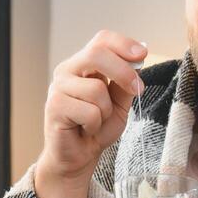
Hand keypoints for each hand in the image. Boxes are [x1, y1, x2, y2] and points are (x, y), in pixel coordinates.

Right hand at [36, 31, 146, 185]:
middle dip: (123, 71)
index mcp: (83, 64)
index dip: (123, 44)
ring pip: (96, 89)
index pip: (101, 40)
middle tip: (137, 89)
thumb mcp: (120, 103)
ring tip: (96, 121)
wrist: (78, 157)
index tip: (143, 54)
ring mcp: (58, 87)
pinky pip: (88, 111)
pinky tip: (85, 129)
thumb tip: (137, 61)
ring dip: (106, 110)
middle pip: (96, 54)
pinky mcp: (54, 107)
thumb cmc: (97, 128)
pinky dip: (95, 124)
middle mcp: (67, 71)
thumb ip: (125, 82)